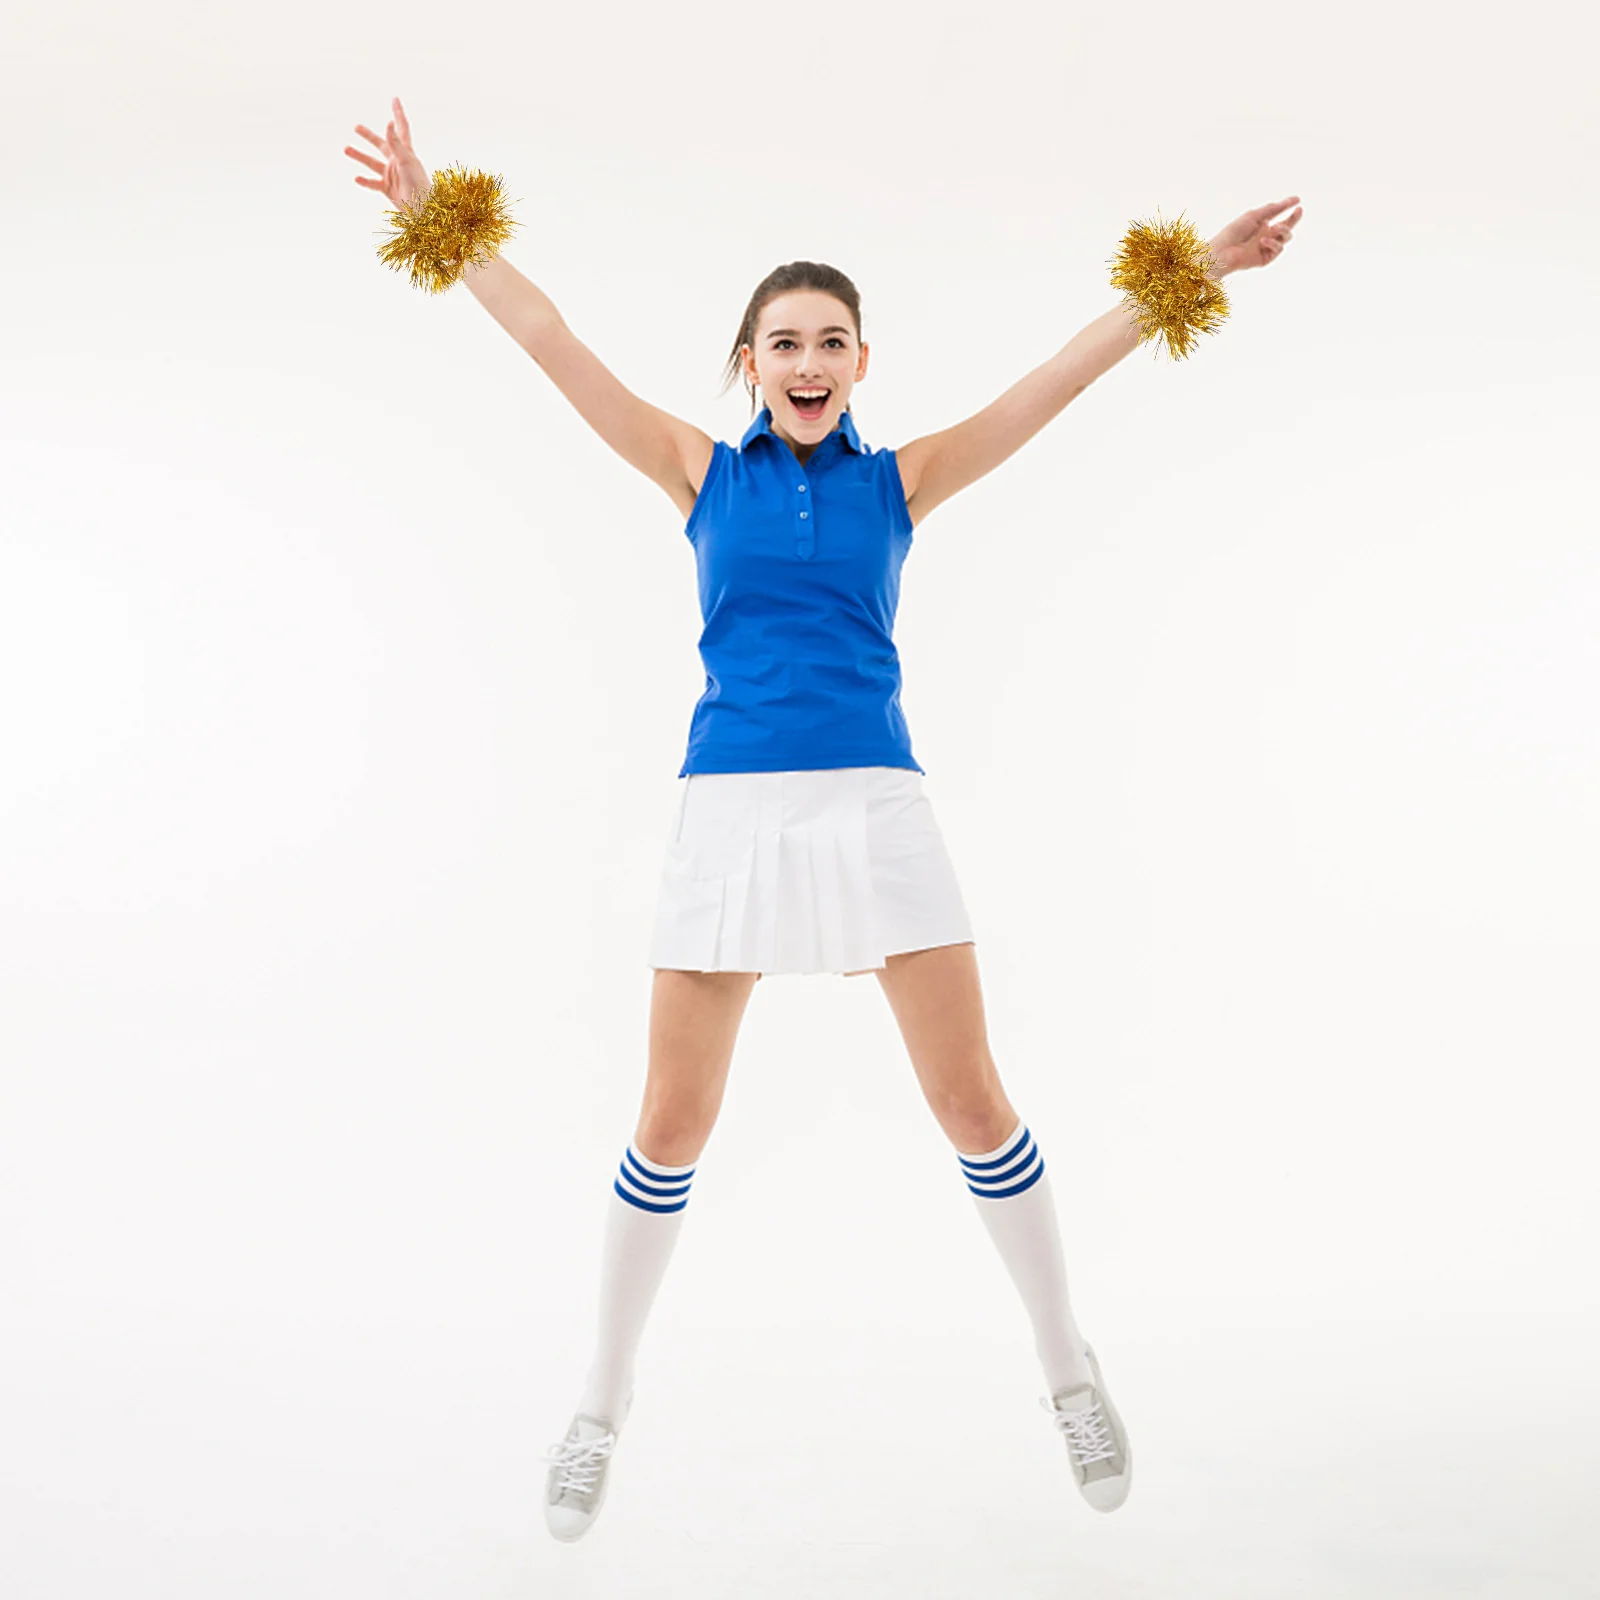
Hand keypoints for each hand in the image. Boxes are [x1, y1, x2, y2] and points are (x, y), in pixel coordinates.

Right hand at [344, 96, 429, 210]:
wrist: (422, 209)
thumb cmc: (418, 183)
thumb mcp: (406, 160)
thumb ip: (395, 143)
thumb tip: (388, 124)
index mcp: (405, 151)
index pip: (401, 127)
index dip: (398, 113)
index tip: (395, 99)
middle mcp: (397, 161)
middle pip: (381, 144)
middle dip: (369, 136)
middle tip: (356, 127)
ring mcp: (392, 175)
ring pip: (372, 163)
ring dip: (360, 156)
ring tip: (346, 149)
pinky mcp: (388, 188)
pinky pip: (373, 183)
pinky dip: (364, 181)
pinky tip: (356, 178)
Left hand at [1206, 197, 1302, 275]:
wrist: (1223, 251)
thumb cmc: (1234, 231)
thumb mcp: (1255, 215)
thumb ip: (1273, 209)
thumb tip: (1291, 200)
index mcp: (1261, 223)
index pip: (1279, 215)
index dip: (1289, 207)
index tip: (1298, 200)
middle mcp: (1266, 235)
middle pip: (1287, 227)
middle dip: (1294, 218)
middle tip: (1299, 211)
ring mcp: (1266, 247)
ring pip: (1286, 238)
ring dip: (1283, 231)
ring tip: (1275, 228)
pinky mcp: (1265, 258)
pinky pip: (1278, 249)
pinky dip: (1273, 243)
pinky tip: (1263, 241)